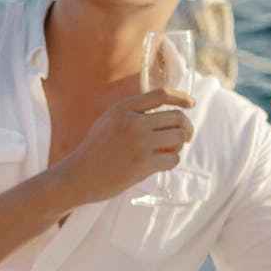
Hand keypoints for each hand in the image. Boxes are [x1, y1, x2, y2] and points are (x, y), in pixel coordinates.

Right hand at [52, 88, 195, 204]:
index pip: (161, 94)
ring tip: (167, 152)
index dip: (180, 96)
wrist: (79, 176)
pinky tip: (160, 164)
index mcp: (123, 108)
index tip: (191, 103)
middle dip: (186, 128)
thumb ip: (132, 112)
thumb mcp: (109, 120)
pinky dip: (171, 161)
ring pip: (178, 138)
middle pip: (177, 117)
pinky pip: (173, 159)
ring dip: (179, 146)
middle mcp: (133, 122)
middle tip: (185, 137)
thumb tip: (167, 110)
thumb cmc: (96, 150)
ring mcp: (139, 143)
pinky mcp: (143, 164)